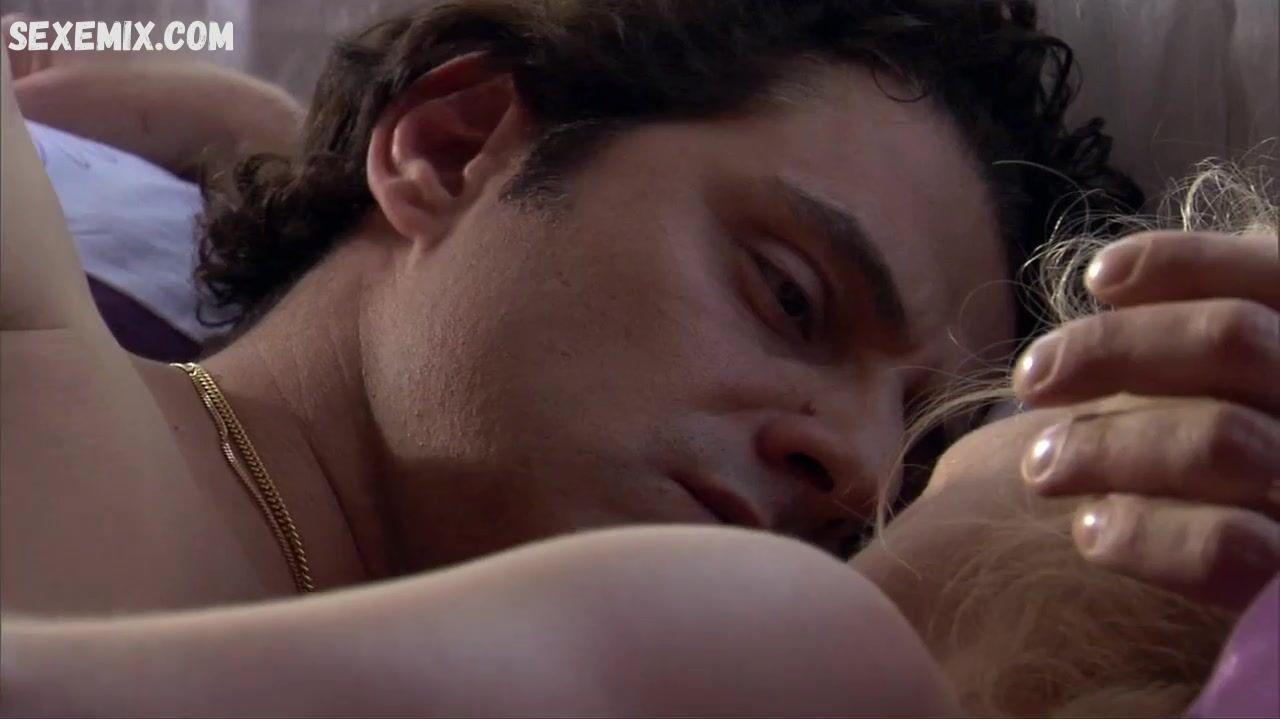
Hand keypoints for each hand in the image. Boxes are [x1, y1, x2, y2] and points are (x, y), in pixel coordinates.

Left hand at [1013, 230, 1278, 610]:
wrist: (1273, 577)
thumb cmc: (1242, 480)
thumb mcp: (1242, 400)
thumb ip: (1205, 352)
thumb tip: (1115, 290)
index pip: (1274, 273)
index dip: (1184, 263)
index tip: (1097, 280)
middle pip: (1234, 340)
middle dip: (1112, 350)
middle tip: (1030, 379)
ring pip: (1219, 437)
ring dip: (1104, 444)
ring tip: (1040, 467)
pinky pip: (1225, 549)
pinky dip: (1142, 533)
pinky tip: (1089, 532)